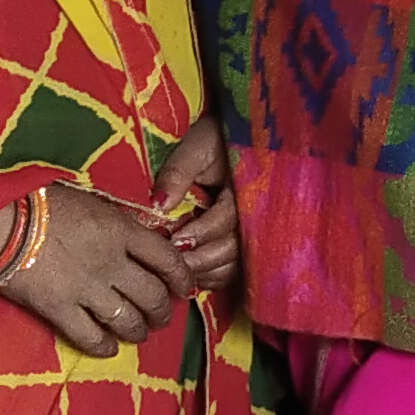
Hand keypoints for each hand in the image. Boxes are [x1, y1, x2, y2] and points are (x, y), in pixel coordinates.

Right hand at [0, 185, 195, 357]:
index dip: (182, 276)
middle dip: (163, 310)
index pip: (167, 257)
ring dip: (139, 331)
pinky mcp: (59, 310)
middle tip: (162, 315)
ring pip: (128, 321)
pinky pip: (91, 337)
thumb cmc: (35, 199)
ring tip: (140, 333)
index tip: (186, 286)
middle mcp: (111, 262)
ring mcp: (87, 289)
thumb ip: (111, 220)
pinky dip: (104, 346)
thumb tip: (130, 233)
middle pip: (153, 296)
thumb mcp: (86, 199)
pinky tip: (109, 349)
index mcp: (120, 229)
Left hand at [151, 114, 238, 299]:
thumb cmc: (214, 139)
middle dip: (198, 259)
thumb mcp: (196, 147)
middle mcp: (255, 216)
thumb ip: (178, 173)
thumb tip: (159, 204)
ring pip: (233, 265)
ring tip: (175, 267)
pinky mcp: (246, 245)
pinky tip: (190, 270)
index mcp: (246, 189)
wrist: (235, 139)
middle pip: (231, 249)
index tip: (173, 240)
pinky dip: (211, 275)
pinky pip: (233, 270)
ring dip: (204, 270)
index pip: (226, 219)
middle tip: (168, 261)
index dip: (200, 233)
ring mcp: (253, 234)